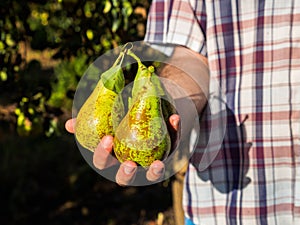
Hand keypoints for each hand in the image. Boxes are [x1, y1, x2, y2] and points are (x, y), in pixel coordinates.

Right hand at [65, 115, 179, 185]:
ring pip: (152, 174)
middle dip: (126, 174)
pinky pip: (173, 143)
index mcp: (112, 155)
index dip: (102, 155)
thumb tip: (69, 124)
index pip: (103, 162)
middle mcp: (130, 162)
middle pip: (125, 177)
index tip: (106, 140)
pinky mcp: (168, 149)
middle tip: (128, 164)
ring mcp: (149, 160)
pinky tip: (174, 118)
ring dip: (154, 171)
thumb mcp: (105, 116)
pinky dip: (174, 132)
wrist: (145, 106)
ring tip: (156, 164)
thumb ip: (88, 121)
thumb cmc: (121, 115)